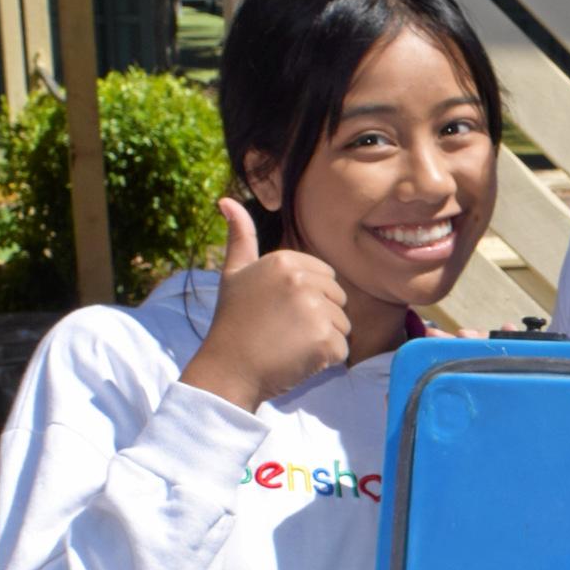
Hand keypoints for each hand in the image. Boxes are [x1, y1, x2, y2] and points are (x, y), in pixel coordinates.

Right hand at [178, 198, 350, 409]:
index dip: (309, 299)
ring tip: (289, 345)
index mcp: (285, 261)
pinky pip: (342, 349)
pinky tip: (296, 360)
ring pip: (343, 326)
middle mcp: (302, 280)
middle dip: (319, 319)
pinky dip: (324, 361)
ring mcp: (315, 309)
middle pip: (339, 300)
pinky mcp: (324, 339)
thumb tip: (226, 200)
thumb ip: (240, 237)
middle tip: (284, 331)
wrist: (228, 369)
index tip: (282, 312)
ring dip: (322, 341)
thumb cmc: (232, 323)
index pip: (327, 277)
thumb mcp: (233, 273)